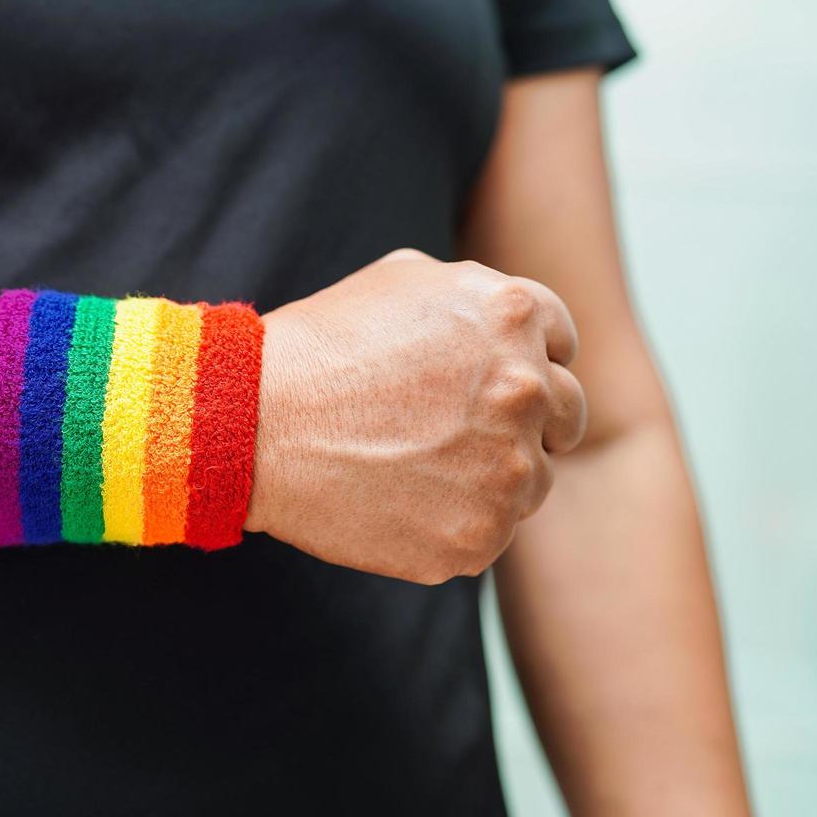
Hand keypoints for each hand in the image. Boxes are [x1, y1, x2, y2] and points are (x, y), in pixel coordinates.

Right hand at [245, 248, 585, 583]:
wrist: (253, 425)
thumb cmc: (317, 348)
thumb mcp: (403, 278)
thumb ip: (478, 296)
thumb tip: (516, 322)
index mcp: (514, 315)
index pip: (563, 348)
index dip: (524, 364)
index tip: (482, 385)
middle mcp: (527, 389)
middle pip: (563, 419)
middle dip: (520, 424)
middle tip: (455, 435)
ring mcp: (508, 471)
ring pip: (530, 485)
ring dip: (489, 479)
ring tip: (412, 469)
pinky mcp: (478, 538)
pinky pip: (486, 536)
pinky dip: (450, 526)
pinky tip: (396, 503)